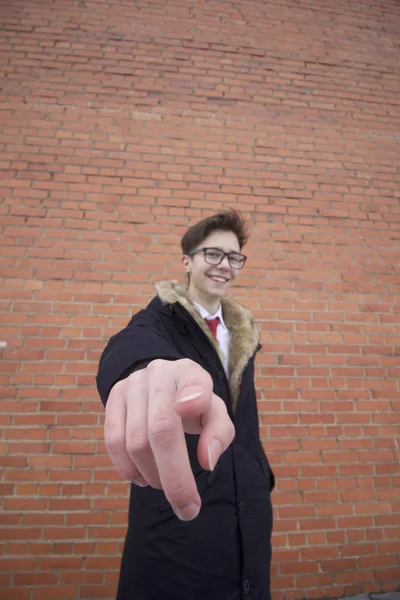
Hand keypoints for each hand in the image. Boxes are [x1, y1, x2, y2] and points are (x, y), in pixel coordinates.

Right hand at [104, 359, 234, 520]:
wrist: (161, 381)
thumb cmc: (195, 403)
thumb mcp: (214, 413)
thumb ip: (219, 433)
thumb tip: (207, 461)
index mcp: (191, 373)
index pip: (194, 382)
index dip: (193, 396)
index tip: (191, 409)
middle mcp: (160, 373)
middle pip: (161, 429)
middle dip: (174, 477)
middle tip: (187, 509)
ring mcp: (133, 384)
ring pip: (135, 441)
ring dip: (152, 475)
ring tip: (164, 485)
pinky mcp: (113, 396)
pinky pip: (112, 441)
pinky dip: (126, 468)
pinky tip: (141, 478)